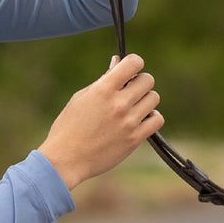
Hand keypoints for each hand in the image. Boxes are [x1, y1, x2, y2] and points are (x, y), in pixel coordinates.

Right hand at [38, 53, 163, 190]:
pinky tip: (140, 119)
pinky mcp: (134, 139)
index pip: (133, 63)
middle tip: (129, 89)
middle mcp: (118, 104)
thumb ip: (103, 80)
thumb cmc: (69, 126)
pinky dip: (151, 117)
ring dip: (145, 99)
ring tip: (133, 105)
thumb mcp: (82, 97)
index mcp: (103, 89)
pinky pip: (157, 119)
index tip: (130, 68)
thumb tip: (117, 62)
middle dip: (139, 81)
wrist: (66, 159)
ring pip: (154, 98)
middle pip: (147, 80)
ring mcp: (128, 122)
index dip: (134, 62)